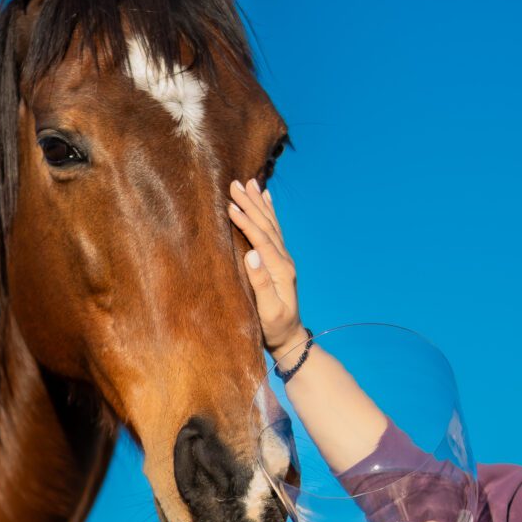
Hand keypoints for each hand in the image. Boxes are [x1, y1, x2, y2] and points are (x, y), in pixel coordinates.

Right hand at [229, 180, 303, 353]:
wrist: (290, 338)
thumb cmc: (275, 328)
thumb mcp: (268, 311)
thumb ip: (262, 283)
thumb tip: (252, 254)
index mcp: (281, 269)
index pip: (262, 239)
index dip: (247, 221)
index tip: (231, 205)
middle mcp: (284, 260)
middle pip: (267, 225)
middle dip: (251, 203)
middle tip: (236, 183)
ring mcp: (283, 259)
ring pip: (271, 224)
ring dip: (259, 203)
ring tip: (250, 183)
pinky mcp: (279, 261)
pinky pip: (273, 231)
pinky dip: (269, 212)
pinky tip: (266, 198)